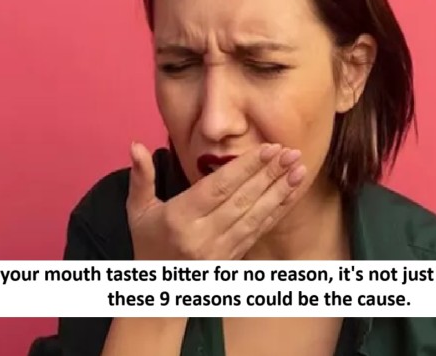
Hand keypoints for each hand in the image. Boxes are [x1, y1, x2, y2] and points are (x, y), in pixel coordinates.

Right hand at [126, 142, 306, 259]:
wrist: (159, 291)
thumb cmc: (148, 243)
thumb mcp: (137, 210)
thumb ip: (140, 176)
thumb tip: (136, 144)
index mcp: (180, 220)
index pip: (218, 189)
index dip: (245, 168)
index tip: (268, 148)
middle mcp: (203, 236)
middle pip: (242, 201)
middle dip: (269, 174)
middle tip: (291, 152)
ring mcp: (221, 250)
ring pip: (255, 216)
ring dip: (280, 191)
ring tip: (299, 169)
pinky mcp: (234, 257)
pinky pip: (259, 231)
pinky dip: (278, 211)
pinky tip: (292, 193)